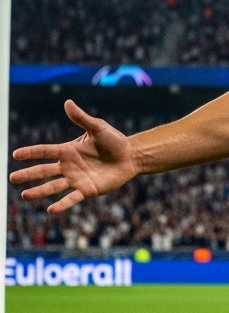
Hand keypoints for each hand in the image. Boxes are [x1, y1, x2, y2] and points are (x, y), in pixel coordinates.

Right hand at [11, 101, 139, 213]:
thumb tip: (67, 102)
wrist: (131, 156)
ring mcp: (76, 179)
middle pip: (44, 171)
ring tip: (24, 196)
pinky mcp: (87, 190)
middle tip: (12, 178)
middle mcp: (68, 166)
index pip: (45, 151)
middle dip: (28, 174)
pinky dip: (62, 204)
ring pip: (53, 186)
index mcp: (68, 151)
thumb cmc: (115, 141)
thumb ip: (82, 118)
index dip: (31, 152)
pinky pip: (72, 198)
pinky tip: (51, 209)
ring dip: (39, 191)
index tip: (15, 154)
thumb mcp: (98, 127)